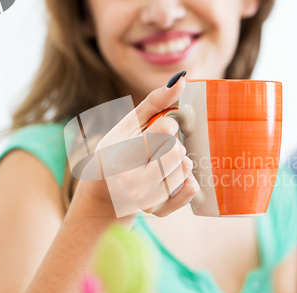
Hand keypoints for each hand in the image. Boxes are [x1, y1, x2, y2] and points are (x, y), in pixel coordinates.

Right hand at [76, 73, 198, 217]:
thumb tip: (181, 78)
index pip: (166, 129)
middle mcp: (134, 182)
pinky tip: (172, 174)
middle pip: (177, 150)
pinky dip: (186, 179)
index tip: (157, 129)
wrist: (106, 192)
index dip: (167, 125)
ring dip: (179, 160)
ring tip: (161, 161)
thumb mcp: (129, 124)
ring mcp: (148, 200)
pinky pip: (190, 189)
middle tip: (158, 147)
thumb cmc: (117, 152)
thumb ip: (155, 101)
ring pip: (185, 168)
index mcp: (123, 155)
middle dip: (173, 144)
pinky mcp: (160, 210)